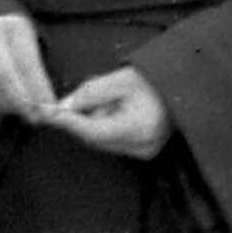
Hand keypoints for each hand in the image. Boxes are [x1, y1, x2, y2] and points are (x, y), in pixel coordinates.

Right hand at [0, 7, 68, 127]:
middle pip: (4, 75)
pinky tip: (2, 103)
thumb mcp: (32, 49)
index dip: (38, 90)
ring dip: (6, 105)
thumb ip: (40, 78)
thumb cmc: (15, 43)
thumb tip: (51, 110)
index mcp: (13, 25)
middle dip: (21, 101)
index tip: (49, 111)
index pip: (27, 62)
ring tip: (20, 109)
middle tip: (34, 117)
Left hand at [48, 66, 174, 161]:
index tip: (49, 113)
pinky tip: (121, 111)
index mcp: (138, 127)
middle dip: (85, 118)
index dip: (69, 122)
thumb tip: (63, 107)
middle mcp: (142, 146)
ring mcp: (145, 152)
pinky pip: (113, 142)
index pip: (92, 132)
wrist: (182, 87)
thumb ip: (90, 93)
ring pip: (102, 141)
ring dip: (97, 121)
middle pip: (95, 138)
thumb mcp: (120, 79)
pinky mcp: (144, 152)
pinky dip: (108, 126)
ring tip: (115, 101)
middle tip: (92, 96)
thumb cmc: (154, 80)